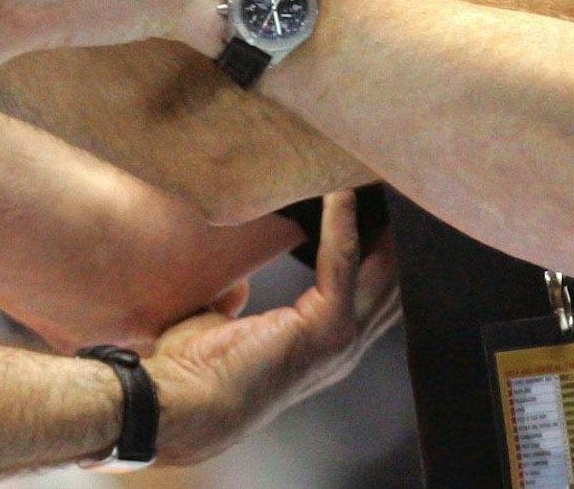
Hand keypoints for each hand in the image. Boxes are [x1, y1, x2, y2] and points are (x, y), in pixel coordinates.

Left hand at [146, 189, 401, 465]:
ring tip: (371, 168)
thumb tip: (237, 278)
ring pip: (382, 266)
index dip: (378, 240)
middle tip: (388, 171)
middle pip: (393, 273)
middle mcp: (346, 342)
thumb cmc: (191, 370)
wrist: (178, 406)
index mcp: (326, 341)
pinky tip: (339, 189)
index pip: (371, 283)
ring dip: (379, 217)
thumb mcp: (222, 324)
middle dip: (395, 224)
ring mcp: (342, 339)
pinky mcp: (326, 329)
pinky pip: (344, 262)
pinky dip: (343, 223)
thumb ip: (238, 298)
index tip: (373, 192)